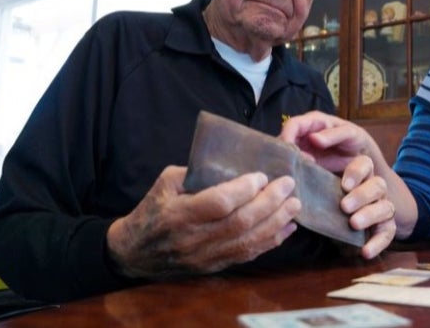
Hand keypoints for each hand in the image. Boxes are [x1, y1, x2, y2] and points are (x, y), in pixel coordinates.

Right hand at [107, 165, 300, 277]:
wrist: (134, 251)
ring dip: (277, 222)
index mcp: (179, 213)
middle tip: (289, 185)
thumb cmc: (152, 209)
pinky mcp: (214, 266)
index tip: (262, 175)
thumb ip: (195, 173)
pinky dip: (271, 241)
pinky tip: (288, 227)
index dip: (244, 189)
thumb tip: (231, 163)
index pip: (219, 203)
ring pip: (248, 242)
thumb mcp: (165, 182)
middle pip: (240, 223)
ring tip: (295, 205)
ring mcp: (206, 256)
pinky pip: (248, 255)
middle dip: (270, 203)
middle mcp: (194, 238)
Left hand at [280, 111, 396, 257]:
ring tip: (353, 223)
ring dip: (370, 214)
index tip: (343, 184)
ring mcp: (381, 207)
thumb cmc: (326, 194)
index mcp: (357, 172)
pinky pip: (387, 233)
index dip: (356, 172)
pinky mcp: (384, 227)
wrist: (348, 221)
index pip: (364, 164)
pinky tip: (365, 252)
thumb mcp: (317, 179)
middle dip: (361, 194)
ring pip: (386, 207)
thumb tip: (284, 151)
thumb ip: (305, 166)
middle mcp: (372, 187)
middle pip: (377, 184)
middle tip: (344, 205)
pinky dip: (377, 243)